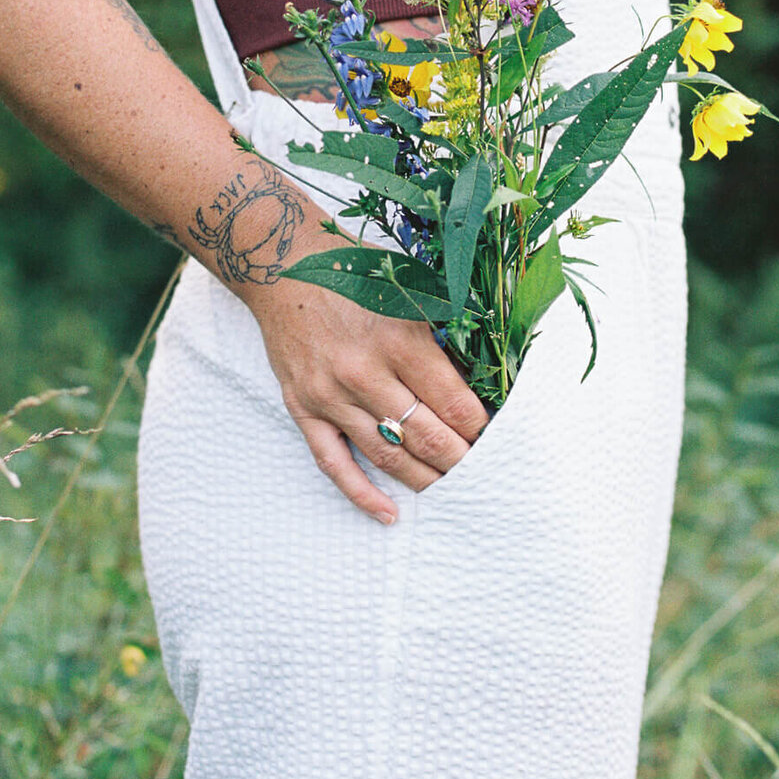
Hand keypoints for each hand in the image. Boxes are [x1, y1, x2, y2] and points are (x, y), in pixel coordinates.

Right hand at [248, 276, 490, 524]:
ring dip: (425, 479)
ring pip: (387, 456)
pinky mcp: (303, 409)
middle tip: (483, 472)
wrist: (283, 264)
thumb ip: (441, 336)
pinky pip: (334, 464)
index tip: (496, 437)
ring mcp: (330, 395)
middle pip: (426, 437)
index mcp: (400, 340)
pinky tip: (389, 513)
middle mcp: (365, 373)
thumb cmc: (355, 272)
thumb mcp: (409, 290)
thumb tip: (478, 385)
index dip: (480, 428)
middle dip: (461, 460)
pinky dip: (362, 493)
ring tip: (452, 491)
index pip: (454, 404)